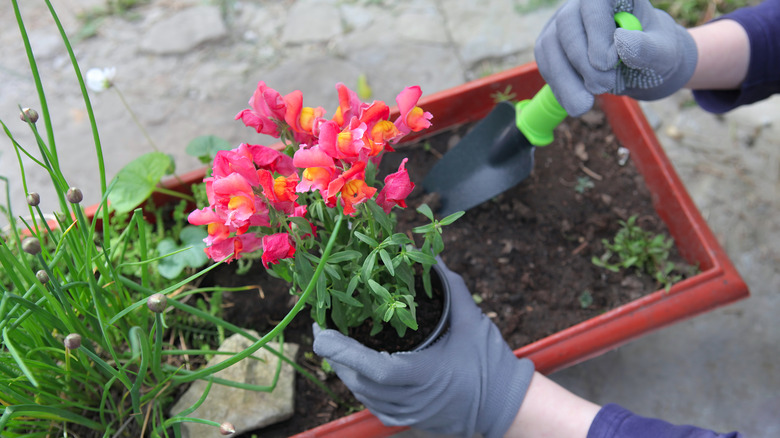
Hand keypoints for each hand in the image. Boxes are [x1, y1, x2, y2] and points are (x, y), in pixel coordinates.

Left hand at [313, 259, 533, 437]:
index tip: (322, 331)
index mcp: (423, 375)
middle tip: (324, 330)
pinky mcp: (409, 421)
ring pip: (362, 396)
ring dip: (345, 371)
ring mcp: (408, 415)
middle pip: (358, 382)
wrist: (507, 405)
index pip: (371, 369)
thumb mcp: (473, 322)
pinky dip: (360, 386)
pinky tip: (357, 369)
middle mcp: (411, 400)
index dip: (342, 351)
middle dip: (335, 356)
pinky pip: (374, 405)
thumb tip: (432, 258)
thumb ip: (451, 288)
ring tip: (335, 345)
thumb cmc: (491, 364)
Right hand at [534, 0, 697, 115]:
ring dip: (565, 79)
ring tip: (585, 104)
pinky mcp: (551, 46)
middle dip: (582, 61)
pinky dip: (559, 87)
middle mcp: (584, 5)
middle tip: (604, 86)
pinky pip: (545, 64)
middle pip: (567, 24)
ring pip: (549, 46)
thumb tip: (621, 42)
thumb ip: (647, 48)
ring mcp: (563, 24)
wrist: (642, 67)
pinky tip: (576, 103)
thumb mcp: (662, 54)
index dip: (597, 29)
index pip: (595, 1)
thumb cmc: (655, 53)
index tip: (607, 63)